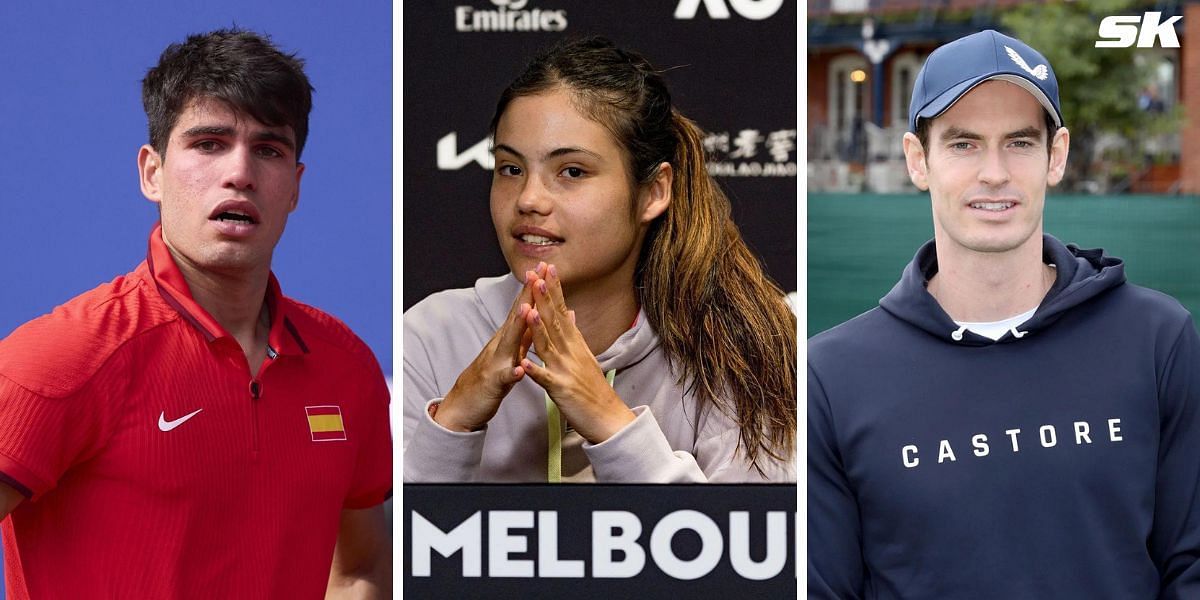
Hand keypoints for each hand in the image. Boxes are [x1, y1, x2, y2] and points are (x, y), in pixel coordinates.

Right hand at [435, 266, 542, 431]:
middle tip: (537, 274)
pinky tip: (519, 370)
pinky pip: (503, 378)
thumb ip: (523, 334)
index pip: (524, 308)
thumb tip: (537, 313)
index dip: (535, 288)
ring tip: (529, 309)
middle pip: (516, 316)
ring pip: (508, 342)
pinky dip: (511, 373)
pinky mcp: (493, 384)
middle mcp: (501, 344)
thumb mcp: (511, 351)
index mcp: (510, 337)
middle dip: (527, 296)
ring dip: (518, 326)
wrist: (465, 403)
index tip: (546, 268)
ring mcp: (496, 362)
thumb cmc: (492, 377)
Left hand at [521, 264, 635, 443]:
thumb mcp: (586, 356)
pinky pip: (545, 379)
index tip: (547, 268)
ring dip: (538, 327)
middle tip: (537, 276)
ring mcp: (566, 370)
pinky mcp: (562, 390)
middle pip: (555, 321)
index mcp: (575, 344)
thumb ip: (574, 334)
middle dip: (544, 298)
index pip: (562, 310)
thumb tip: (569, 312)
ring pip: (549, 345)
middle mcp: (571, 352)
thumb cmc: (594, 389)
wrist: (609, 418)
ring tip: (528, 309)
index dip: (554, 289)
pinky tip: (524, 362)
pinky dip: (535, 370)